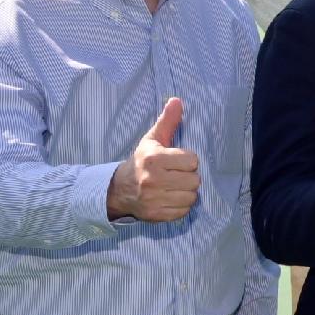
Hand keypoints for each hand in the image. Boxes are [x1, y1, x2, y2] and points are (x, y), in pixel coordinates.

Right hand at [109, 98, 199, 224]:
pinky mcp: (156, 215)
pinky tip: (171, 198)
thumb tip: (177, 100)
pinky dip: (181, 206)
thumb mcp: (152, 140)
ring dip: (187, 192)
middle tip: (177, 175)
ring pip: (191, 197)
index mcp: (154, 159)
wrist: (119, 189)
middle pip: (194, 180)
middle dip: (188, 177)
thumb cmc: (142, 161)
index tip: (177, 161)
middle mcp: (153, 179)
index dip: (188, 160)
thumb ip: (167, 121)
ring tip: (175, 187)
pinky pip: (183, 212)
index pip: (192, 160)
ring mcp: (154, 199)